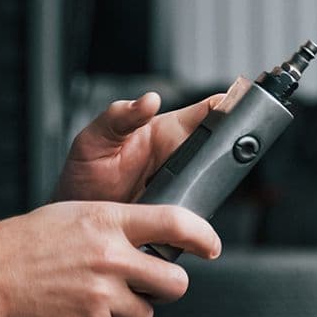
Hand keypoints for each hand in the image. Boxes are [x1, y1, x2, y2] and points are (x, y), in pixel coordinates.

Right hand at [0, 201, 222, 316]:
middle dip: (164, 286)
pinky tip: (81, 315)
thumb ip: (113, 225)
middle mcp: (111, 257)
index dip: (203, 235)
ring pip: (146, 313)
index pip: (174, 222)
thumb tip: (149, 238)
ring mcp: (103, 294)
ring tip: (94, 297)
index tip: (212, 246)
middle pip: (174, 281)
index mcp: (106, 220)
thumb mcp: (72, 216)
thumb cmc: (21, 246)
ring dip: (129, 310)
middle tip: (143, 283)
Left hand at [51, 91, 226, 204]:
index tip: (241, 108)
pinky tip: (190, 216)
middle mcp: (177, 156)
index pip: (207, 111)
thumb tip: (148, 99)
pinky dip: (200, 215)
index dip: (229, 106)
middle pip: (219, 148)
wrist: (75, 217)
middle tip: (231, 154)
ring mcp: (180, 185)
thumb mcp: (94, 138)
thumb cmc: (82, 173)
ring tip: (200, 187)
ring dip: (216, 184)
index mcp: (164, 130)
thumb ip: (119, 117)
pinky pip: (199, 211)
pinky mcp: (176, 212)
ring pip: (214, 181)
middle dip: (234, 148)